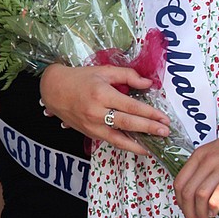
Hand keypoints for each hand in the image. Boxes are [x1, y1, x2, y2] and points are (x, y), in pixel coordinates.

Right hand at [40, 62, 169, 152]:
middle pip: (127, 123)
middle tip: (165, 132)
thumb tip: (148, 84)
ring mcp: (92, 125)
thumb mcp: (103, 71)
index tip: (164, 118)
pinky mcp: (89, 133)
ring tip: (154, 147)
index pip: (131, 106)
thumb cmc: (79, 78)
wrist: (53, 90)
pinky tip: (137, 147)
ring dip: (138, 144)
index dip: (149, 113)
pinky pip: (110, 141)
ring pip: (119, 138)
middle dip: (148, 129)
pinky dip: (125, 145)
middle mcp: (96, 112)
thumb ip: (127, 76)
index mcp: (101, 94)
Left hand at [174, 117, 218, 217]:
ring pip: (199, 195)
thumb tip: (200, 190)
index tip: (186, 212)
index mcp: (199, 155)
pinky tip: (216, 213)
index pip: (179, 181)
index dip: (179, 201)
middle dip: (187, 211)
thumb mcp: (218, 152)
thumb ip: (207, 167)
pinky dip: (213, 208)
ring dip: (200, 214)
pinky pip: (218, 194)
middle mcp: (207, 160)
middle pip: (186, 191)